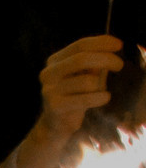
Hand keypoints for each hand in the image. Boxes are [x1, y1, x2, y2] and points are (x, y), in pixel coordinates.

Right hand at [28, 35, 124, 167]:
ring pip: (86, 81)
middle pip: (82, 59)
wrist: (55, 125)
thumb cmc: (75, 95)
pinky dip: (100, 97)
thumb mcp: (84, 74)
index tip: (119, 45)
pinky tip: (104, 98)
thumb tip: (112, 46)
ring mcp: (49, 90)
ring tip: (101, 92)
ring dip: (100, 85)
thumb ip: (94, 60)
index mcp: (54, 62)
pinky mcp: (55, 106)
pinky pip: (86, 98)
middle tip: (120, 65)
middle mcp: (48, 74)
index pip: (80, 45)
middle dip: (106, 59)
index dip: (102, 43)